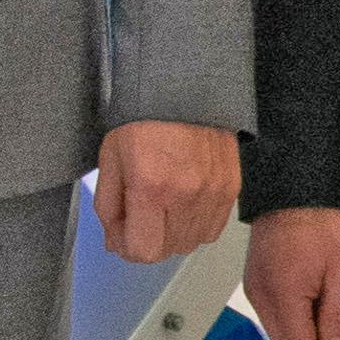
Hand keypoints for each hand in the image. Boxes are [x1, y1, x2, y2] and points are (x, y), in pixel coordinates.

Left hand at [93, 121, 241, 264]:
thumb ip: (108, 208)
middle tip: (138, 214)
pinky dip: (194, 225)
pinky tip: (182, 203)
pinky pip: (212, 229)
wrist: (184, 88)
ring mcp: (213, 193)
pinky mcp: (231, 188)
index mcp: (151, 187)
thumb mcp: (110, 160)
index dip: (125, 246)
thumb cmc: (142, 119)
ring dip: (171, 235)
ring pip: (190, 242)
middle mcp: (186, 195)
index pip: (142, 251)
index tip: (121, 231)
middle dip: (146, 240)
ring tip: (161, 206)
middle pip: (166, 251)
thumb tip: (115, 242)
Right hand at [242, 207, 339, 339]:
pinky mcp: (253, 279)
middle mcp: (261, 295)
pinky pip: (269, 313)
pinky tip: (309, 304)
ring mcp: (253, 287)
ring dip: (300, 336)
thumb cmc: (320, 223)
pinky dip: (289, 319)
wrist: (295, 190)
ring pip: (276, 331)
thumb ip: (336, 317)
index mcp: (283, 295)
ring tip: (326, 317)